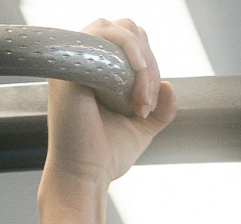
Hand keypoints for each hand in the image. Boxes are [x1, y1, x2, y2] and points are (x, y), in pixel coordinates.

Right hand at [42, 16, 175, 198]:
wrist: (86, 176)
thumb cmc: (106, 155)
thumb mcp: (142, 127)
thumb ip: (160, 108)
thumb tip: (170, 86)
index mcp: (95, 69)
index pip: (131, 41)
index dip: (150, 65)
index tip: (151, 105)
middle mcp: (82, 58)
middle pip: (127, 29)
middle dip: (149, 64)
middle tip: (148, 103)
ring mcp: (74, 58)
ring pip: (120, 31)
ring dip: (143, 64)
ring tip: (143, 103)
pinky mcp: (70, 65)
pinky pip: (105, 38)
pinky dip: (131, 56)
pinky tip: (138, 91)